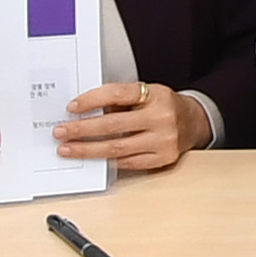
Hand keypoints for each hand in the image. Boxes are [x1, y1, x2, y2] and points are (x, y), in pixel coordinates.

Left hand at [54, 80, 197, 172]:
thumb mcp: (146, 94)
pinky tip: (92, 159)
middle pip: (113, 125)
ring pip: (117, 147)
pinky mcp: (163, 158)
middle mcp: (162, 117)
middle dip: (82, 129)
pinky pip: (128, 162)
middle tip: (61, 132)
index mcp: (156, 95)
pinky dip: (107, 161)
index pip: (118, 94)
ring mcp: (164, 140)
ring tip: (68, 149)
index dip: (92, 100)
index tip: (72, 107)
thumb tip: (84, 112)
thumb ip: (120, 100)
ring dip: (87, 149)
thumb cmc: (164, 106)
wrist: (195, 122)